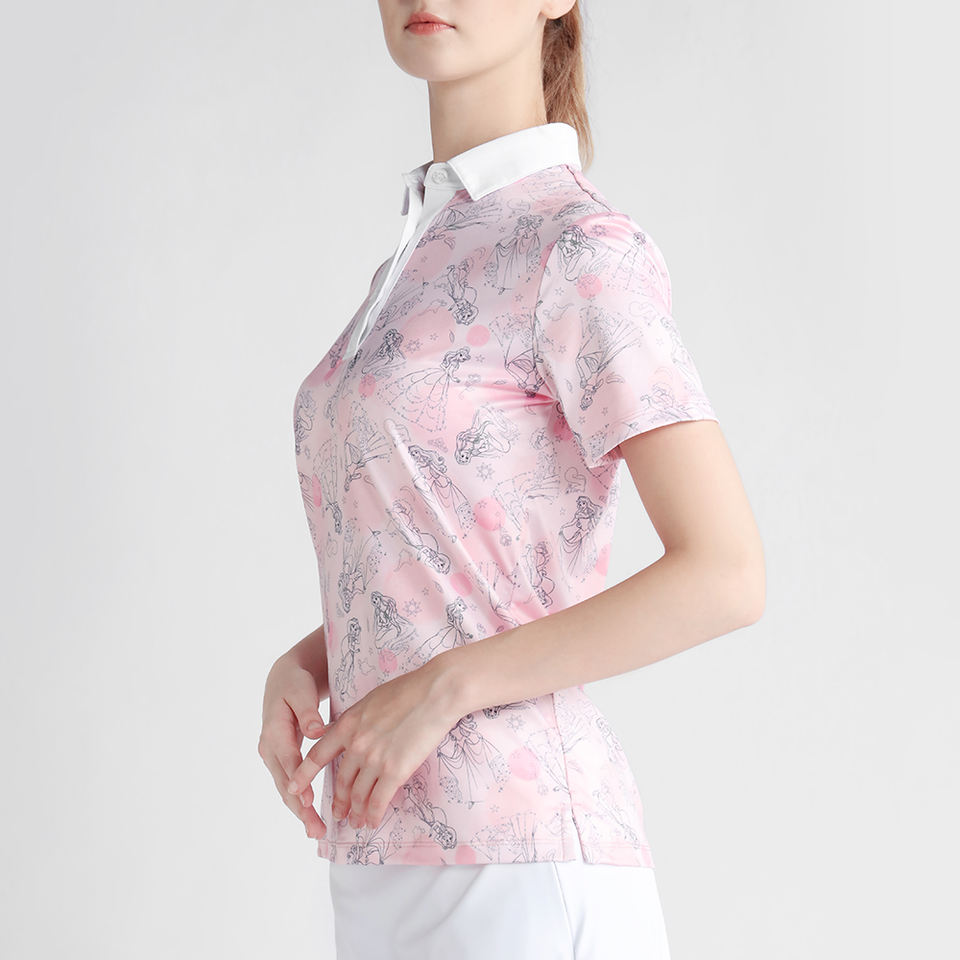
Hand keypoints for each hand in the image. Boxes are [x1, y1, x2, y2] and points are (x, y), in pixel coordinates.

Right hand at [258, 648, 330, 840]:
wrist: (283, 680)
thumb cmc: (295, 684)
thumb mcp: (301, 691)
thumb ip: (308, 712)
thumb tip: (316, 731)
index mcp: (274, 730)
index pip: (288, 761)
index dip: (298, 782)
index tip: (308, 802)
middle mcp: (269, 747)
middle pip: (284, 783)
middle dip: (299, 808)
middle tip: (316, 830)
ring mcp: (272, 755)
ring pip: (285, 788)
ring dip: (299, 810)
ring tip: (316, 831)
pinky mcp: (280, 759)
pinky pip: (289, 783)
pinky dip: (298, 800)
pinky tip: (311, 816)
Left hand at [285, 660, 459, 831]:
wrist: (435, 692)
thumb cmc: (408, 690)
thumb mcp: (371, 700)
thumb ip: (356, 720)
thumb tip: (349, 731)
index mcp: (347, 724)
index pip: (318, 755)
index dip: (304, 775)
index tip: (293, 789)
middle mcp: (356, 744)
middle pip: (341, 781)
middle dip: (339, 801)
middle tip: (338, 813)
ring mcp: (375, 759)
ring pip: (359, 794)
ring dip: (356, 812)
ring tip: (356, 822)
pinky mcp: (396, 770)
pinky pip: (379, 800)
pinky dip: (373, 815)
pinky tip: (372, 822)